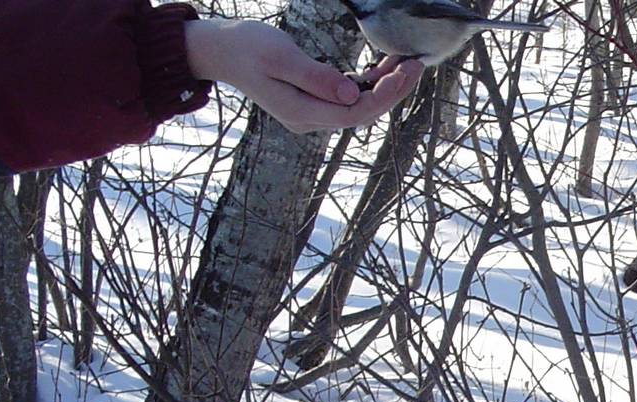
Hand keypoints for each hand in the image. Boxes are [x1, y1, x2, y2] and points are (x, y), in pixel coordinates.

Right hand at [184, 19, 423, 133]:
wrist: (220, 50)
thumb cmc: (246, 47)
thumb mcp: (279, 56)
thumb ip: (315, 77)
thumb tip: (351, 94)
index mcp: (301, 112)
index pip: (355, 113)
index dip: (385, 96)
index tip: (405, 73)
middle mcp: (310, 119)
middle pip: (362, 112)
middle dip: (393, 91)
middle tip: (416, 65)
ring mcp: (312, 112)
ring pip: (358, 105)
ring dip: (384, 86)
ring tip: (406, 62)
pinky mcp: (312, 100)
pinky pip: (348, 96)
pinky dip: (368, 82)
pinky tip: (383, 66)